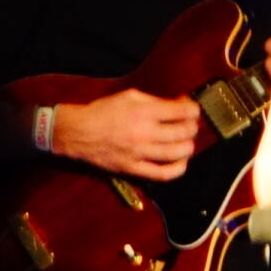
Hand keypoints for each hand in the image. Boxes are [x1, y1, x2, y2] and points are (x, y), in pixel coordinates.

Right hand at [49, 88, 201, 181]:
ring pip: (178, 153)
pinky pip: (163, 174)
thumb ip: (156, 101)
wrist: (76, 131)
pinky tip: (181, 162)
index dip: (194, 110)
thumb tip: (180, 104)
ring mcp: (139, 153)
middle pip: (184, 132)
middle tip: (190, 126)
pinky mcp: (133, 168)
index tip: (193, 111)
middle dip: (193, 127)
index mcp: (144, 112)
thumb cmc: (103, 111)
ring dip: (189, 147)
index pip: (183, 112)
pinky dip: (178, 169)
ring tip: (186, 142)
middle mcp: (144, 132)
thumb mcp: (129, 96)